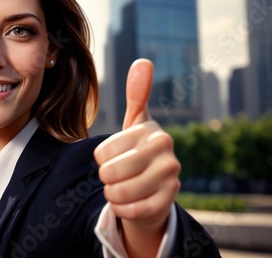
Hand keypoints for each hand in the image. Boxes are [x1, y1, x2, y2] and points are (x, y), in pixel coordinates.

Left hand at [93, 59, 180, 256]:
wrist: (156, 188)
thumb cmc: (139, 151)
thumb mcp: (136, 123)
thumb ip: (137, 94)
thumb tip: (143, 61)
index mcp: (153, 132)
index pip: (102, 152)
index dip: (100, 158)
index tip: (114, 156)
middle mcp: (167, 154)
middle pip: (110, 172)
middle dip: (105, 177)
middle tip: (116, 175)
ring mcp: (170, 180)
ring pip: (118, 193)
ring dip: (112, 194)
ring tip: (121, 187)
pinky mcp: (167, 204)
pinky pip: (129, 211)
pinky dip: (122, 209)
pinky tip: (129, 202)